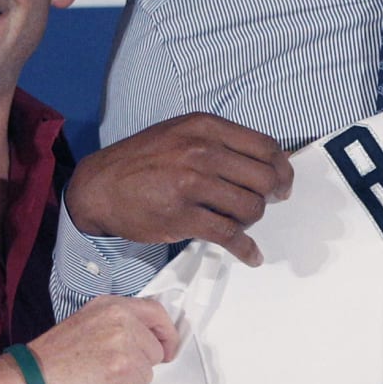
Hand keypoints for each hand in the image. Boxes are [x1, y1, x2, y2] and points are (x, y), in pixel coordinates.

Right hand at [28, 295, 179, 383]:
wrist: (32, 376)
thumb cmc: (55, 355)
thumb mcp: (88, 322)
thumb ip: (118, 324)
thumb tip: (144, 340)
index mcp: (113, 305)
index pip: (157, 313)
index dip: (166, 333)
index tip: (167, 349)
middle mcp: (122, 319)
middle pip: (155, 349)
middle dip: (141, 366)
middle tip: (117, 373)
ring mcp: (124, 343)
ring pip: (149, 372)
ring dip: (131, 383)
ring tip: (104, 381)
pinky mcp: (122, 368)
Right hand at [65, 112, 293, 265]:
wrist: (99, 186)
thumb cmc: (144, 160)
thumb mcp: (182, 134)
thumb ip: (221, 142)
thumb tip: (269, 162)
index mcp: (205, 127)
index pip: (266, 147)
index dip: (282, 169)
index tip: (283, 184)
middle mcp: (201, 152)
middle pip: (264, 179)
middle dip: (270, 196)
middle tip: (263, 204)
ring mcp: (191, 184)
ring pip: (250, 208)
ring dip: (251, 220)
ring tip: (239, 222)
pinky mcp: (182, 217)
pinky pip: (229, 236)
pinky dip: (246, 249)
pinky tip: (251, 255)